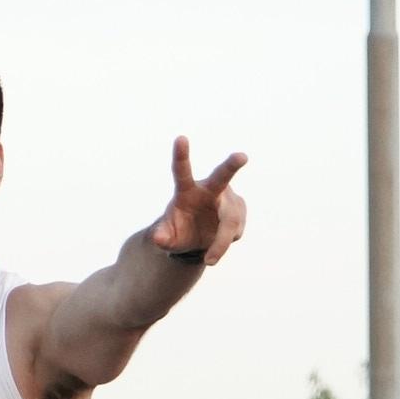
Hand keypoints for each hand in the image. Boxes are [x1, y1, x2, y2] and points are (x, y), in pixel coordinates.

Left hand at [148, 136, 247, 265]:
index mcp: (187, 190)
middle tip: (242, 156)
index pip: (182, 172)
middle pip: (222, 177)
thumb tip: (157, 239)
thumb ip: (162, 238)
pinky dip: (224, 244)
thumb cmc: (180, 232)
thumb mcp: (169, 238)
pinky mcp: (240, 212)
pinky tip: (218, 244)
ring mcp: (228, 200)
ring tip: (210, 260)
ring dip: (221, 242)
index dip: (181, 156)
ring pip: (230, 220)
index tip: (180, 138)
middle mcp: (210, 189)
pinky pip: (235, 232)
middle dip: (232, 165)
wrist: (198, 240)